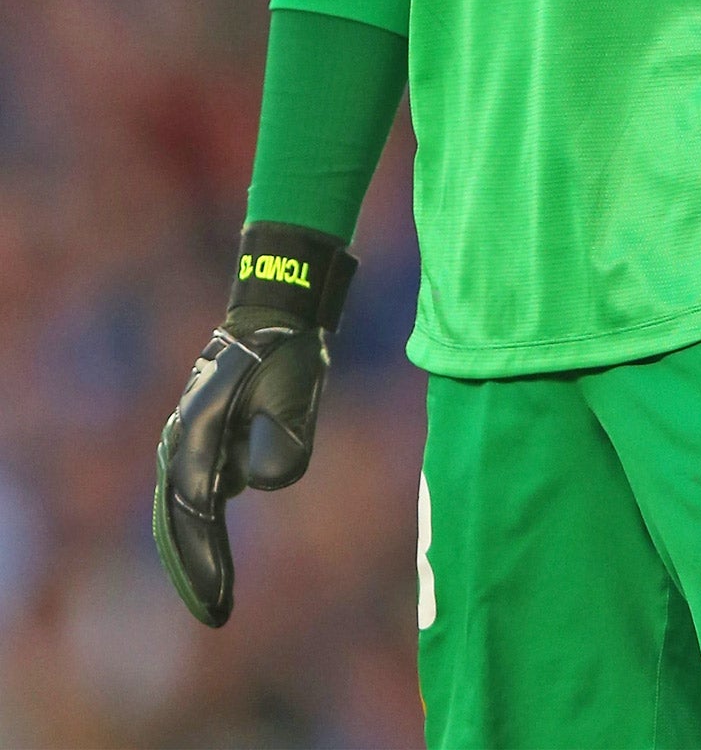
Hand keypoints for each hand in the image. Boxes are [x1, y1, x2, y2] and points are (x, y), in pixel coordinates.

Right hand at [153, 225, 355, 625]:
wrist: (274, 311)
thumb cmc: (287, 349)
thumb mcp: (297, 389)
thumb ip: (285, 439)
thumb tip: (258, 484)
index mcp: (201, 430)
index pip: (198, 511)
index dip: (206, 560)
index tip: (221, 601)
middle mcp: (184, 437)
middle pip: (180, 517)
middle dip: (194, 567)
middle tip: (214, 613)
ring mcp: (187, 436)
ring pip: (181, 507)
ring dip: (194, 549)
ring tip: (213, 594)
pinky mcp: (200, 437)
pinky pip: (193, 492)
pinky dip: (198, 525)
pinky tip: (212, 554)